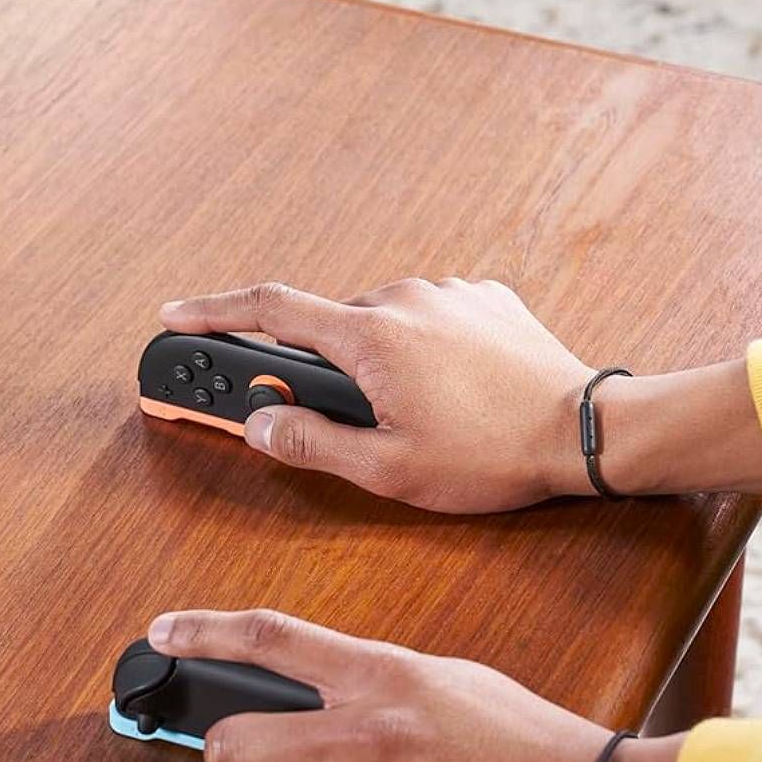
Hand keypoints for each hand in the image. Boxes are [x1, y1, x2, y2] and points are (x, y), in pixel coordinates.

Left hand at [146, 608, 692, 761]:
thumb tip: (321, 690)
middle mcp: (370, 735)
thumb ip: (381, 683)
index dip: (205, 633)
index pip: (273, 640)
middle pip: (238, 744)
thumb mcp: (453, 683)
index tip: (164, 634)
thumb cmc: (530, 744)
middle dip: (236, 756)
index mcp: (387, 677)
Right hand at [159, 280, 761, 507]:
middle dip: (328, 373)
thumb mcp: (387, 470)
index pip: (268, 310)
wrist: (585, 432)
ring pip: (385, 325)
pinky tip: (457, 396)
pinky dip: (426, 353)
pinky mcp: (484, 297)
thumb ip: (311, 444)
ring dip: (383, 365)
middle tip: (350, 422)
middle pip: (333, 328)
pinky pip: (431, 320)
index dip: (212, 312)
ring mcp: (447, 291)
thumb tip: (259, 425)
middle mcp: (403, 296)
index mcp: (369, 336)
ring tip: (426, 420)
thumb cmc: (490, 457)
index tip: (176, 316)